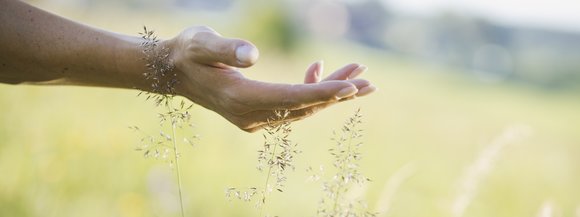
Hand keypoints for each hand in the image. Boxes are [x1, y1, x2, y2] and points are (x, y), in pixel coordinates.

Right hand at [163, 26, 375, 131]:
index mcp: (238, 97)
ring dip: (330, 92)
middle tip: (370, 80)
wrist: (174, 71)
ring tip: (359, 74)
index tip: (351, 88)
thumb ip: (225, 48)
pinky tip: (318, 70)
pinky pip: (291, 106)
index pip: (289, 98)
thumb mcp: (201, 43)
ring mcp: (254, 118)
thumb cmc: (188, 51)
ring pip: (301, 108)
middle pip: (302, 106)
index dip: (321, 93)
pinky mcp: (257, 114)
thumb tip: (253, 55)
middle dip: (338, 93)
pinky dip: (310, 90)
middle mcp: (249, 114)